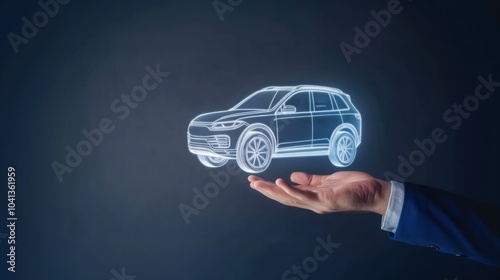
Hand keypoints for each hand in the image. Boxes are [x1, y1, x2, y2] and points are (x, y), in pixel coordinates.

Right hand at [248, 171, 390, 214]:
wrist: (374, 192)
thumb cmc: (354, 187)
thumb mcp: (327, 181)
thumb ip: (310, 180)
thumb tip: (292, 175)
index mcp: (311, 197)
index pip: (286, 194)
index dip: (270, 188)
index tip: (256, 181)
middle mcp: (312, 203)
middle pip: (284, 198)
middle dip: (266, 191)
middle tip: (250, 182)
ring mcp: (318, 203)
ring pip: (290, 198)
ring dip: (273, 191)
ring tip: (258, 183)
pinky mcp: (326, 200)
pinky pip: (305, 195)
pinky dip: (291, 189)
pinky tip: (280, 181)